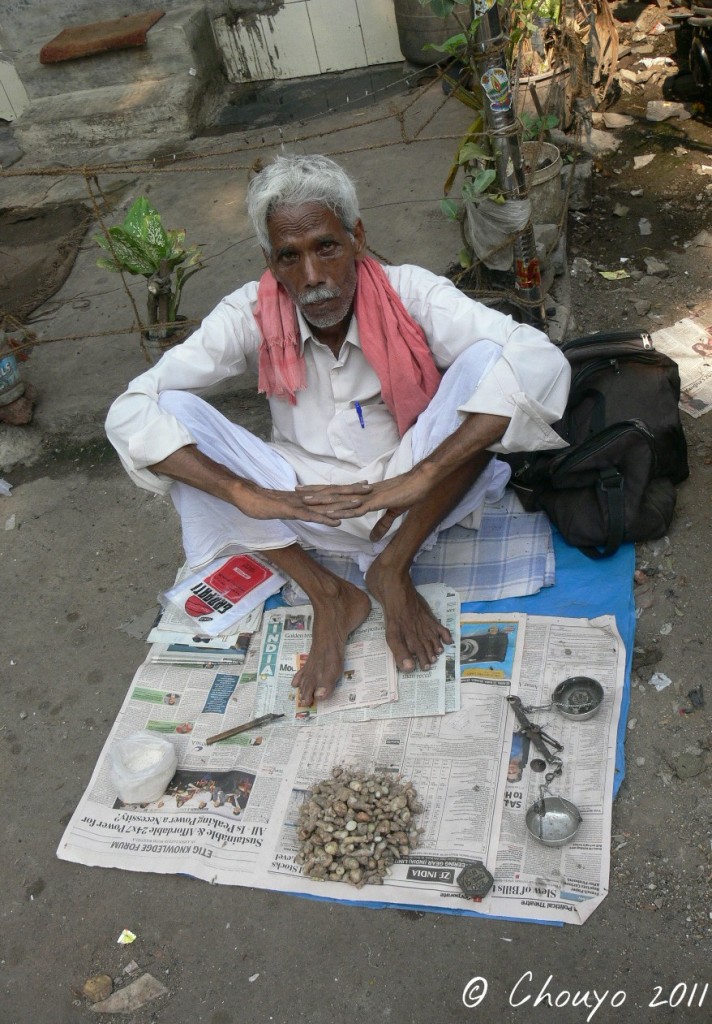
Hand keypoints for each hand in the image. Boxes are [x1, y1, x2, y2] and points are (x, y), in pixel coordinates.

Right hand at [237, 479, 372, 526]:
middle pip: (332, 493)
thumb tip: (309, 508)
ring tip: (360, 504)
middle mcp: (305, 498)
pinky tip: (336, 522)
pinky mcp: (291, 512)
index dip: (346, 488)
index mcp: (305, 496)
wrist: (245, 496)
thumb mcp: (285, 505)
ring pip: (324, 504)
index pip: (329, 490)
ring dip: (342, 504)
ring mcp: (299, 504)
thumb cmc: (263, 502)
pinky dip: (324, 518)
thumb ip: (298, 506)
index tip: (362, 486)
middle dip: (351, 491)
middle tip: (370, 488)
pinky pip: (310, 516)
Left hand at [297, 469, 432, 537]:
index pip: (339, 491)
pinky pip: (356, 508)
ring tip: (305, 501)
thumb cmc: (409, 493)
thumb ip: (381, 525)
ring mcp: (368, 496)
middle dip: (315, 492)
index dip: (323, 491)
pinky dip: (343, 511)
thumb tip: (373, 539)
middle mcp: (362, 493)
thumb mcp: (393, 512)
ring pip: (340, 499)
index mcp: (364, 493)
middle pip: (334, 492)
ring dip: (323, 501)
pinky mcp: (376, 502)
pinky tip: (331, 514)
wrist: (422, 482)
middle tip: (296, 491)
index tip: (309, 491)